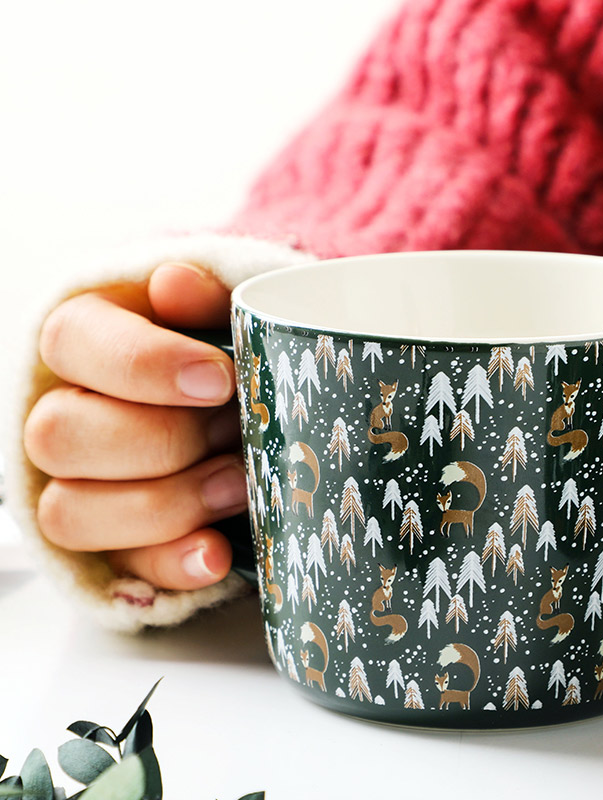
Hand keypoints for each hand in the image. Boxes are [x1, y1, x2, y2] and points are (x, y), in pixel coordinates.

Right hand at [24, 262, 247, 590]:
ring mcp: (76, 486)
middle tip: (234, 429)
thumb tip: (173, 282)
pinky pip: (120, 568)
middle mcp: (61, 414)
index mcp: (83, 338)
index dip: (146, 365)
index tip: (220, 378)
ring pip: (69, 512)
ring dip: (166, 503)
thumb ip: (204, 298)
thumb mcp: (223, 315)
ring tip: (239, 484)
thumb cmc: (225, 353)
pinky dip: (173, 563)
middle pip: (59, 436)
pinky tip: (217, 553)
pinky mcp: (112, 544)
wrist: (237, 408)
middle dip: (162, 440)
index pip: (72, 343)